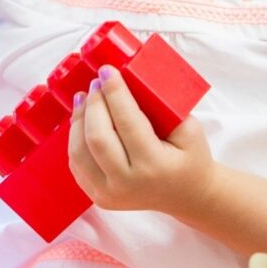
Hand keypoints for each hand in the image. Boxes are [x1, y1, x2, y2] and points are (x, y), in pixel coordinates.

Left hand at [67, 65, 214, 216]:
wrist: (188, 196)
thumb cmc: (190, 159)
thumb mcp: (189, 130)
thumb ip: (162, 105)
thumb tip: (129, 77)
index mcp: (154, 166)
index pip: (127, 122)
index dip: (114, 92)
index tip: (107, 71)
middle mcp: (128, 184)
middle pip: (97, 137)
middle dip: (94, 103)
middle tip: (96, 82)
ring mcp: (109, 194)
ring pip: (79, 151)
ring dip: (79, 119)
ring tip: (84, 98)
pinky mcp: (98, 197)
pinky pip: (77, 164)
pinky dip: (76, 138)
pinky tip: (83, 121)